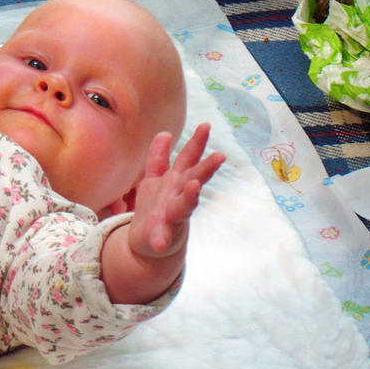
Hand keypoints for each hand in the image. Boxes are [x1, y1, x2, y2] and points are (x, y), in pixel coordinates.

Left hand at [126, 123, 224, 258]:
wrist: (149, 242)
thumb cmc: (157, 207)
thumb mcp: (155, 180)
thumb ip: (158, 158)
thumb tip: (165, 133)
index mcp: (176, 181)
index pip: (188, 159)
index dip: (197, 142)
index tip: (206, 125)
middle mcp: (179, 197)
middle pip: (194, 179)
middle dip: (205, 168)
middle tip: (220, 156)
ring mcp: (173, 217)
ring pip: (183, 206)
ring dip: (189, 197)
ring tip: (194, 187)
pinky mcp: (162, 236)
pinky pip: (162, 238)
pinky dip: (162, 240)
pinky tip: (160, 243)